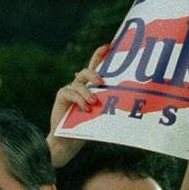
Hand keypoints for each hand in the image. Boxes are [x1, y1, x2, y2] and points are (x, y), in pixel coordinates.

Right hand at [47, 45, 107, 168]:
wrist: (67, 142)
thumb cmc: (85, 129)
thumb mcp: (100, 115)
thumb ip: (107, 104)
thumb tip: (126, 98)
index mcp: (89, 87)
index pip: (94, 67)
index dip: (99, 55)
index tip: (108, 46)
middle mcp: (79, 85)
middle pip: (86, 71)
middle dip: (94, 73)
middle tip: (101, 82)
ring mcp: (69, 90)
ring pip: (79, 83)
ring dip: (87, 92)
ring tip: (94, 102)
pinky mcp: (62, 96)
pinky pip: (71, 93)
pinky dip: (80, 100)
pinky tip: (86, 108)